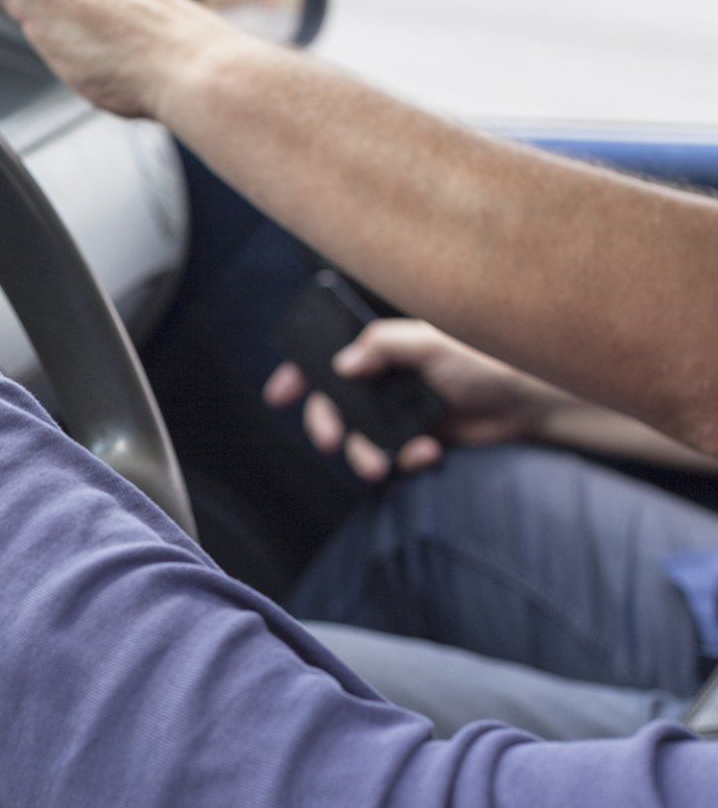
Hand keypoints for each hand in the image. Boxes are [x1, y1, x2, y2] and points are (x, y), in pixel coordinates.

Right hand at [262, 319, 559, 481]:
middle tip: (330, 442)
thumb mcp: (430, 343)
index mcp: (379, 353)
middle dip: (325, 426)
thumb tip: (340, 367)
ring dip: (363, 453)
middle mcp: (381, 384)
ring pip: (357, 439)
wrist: (527, 402)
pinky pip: (392, 458)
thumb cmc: (483, 360)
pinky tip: (427, 454)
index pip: (326, 359)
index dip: (298, 375)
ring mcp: (395, 415)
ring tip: (384, 464)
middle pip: (332, 406)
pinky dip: (404, 460)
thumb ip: (381, 347)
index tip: (280, 394)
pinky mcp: (414, 442)